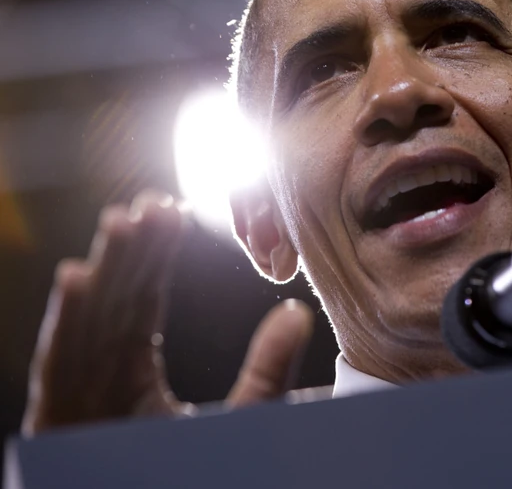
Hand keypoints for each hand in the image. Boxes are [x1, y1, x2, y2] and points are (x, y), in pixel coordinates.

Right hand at [22, 190, 313, 434]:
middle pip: (116, 303)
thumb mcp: (243, 414)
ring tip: (121, 224)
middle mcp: (102, 376)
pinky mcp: (58, 419)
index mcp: (134, 372)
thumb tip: (298, 314)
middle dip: (130, 253)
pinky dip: (66, 322)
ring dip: (103, 273)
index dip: (155, 257)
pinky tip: (78, 278)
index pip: (144, 302)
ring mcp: (77, 395)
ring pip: (90, 323)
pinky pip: (60, 364)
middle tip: (150, 204)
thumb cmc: (199, 470)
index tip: (172, 211)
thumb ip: (268, 367)